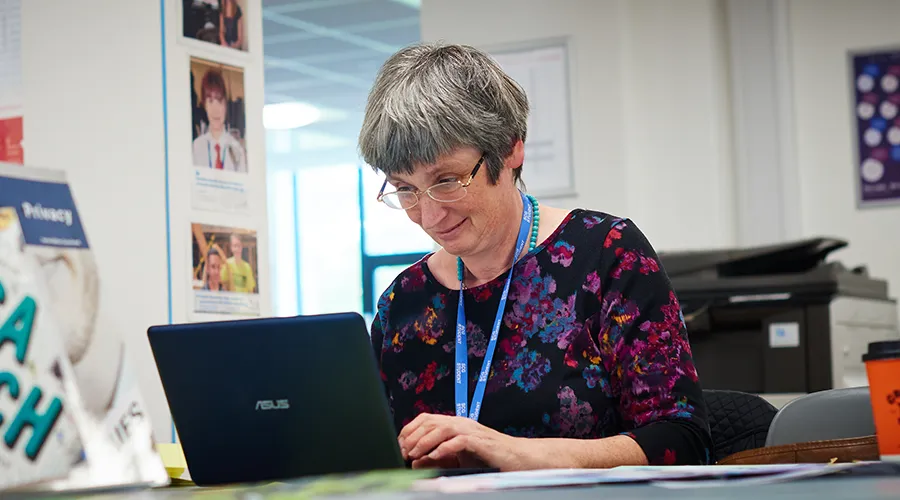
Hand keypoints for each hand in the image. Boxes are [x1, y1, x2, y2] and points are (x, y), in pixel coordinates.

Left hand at [398, 413, 581, 470]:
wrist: (520, 459)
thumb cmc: (491, 459)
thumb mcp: (459, 459)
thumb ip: (439, 458)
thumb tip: (417, 461)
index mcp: (456, 425)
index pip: (427, 419)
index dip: (410, 429)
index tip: (399, 444)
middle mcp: (462, 423)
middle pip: (431, 421)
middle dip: (413, 435)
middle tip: (402, 450)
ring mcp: (472, 430)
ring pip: (442, 428)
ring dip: (425, 441)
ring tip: (413, 453)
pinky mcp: (481, 441)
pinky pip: (458, 441)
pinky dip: (444, 447)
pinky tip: (434, 456)